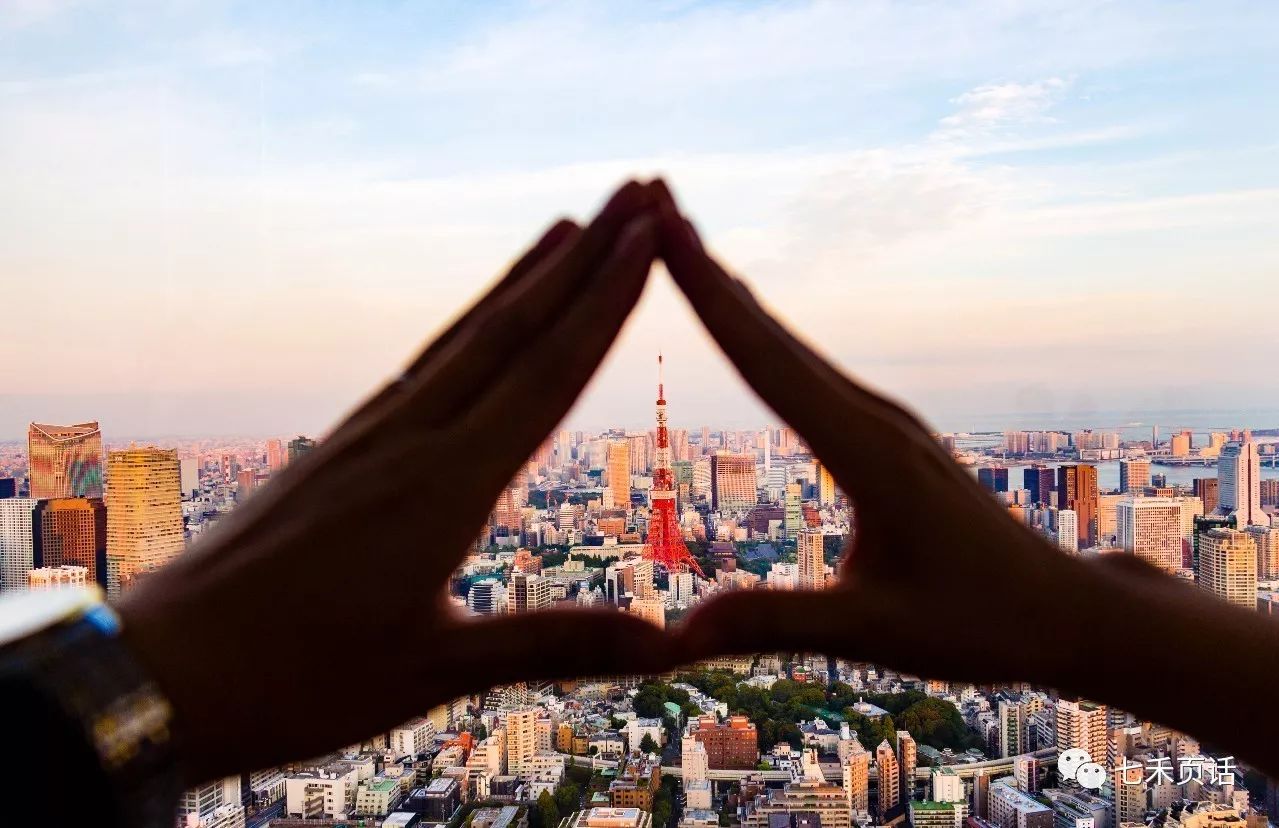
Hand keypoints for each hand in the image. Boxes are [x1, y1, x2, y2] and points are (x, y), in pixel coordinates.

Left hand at [115, 181, 678, 782]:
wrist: (161, 673)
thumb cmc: (293, 682)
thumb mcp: (432, 670)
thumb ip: (553, 645)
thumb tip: (669, 645)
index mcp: (440, 487)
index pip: (544, 375)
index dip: (604, 305)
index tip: (648, 239)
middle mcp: (406, 440)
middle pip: (511, 330)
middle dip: (584, 261)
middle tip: (637, 195)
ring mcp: (367, 437)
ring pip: (464, 337)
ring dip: (526, 278)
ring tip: (571, 226)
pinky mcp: (339, 449)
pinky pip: (424, 365)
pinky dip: (470, 325)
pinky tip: (480, 320)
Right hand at [652, 181, 1278, 778]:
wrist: (1063, 611)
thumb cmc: (980, 625)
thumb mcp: (873, 633)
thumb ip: (774, 626)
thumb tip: (676, 638)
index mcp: (866, 451)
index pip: (767, 359)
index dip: (708, 294)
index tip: (664, 230)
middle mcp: (872, 416)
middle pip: (772, 330)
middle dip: (707, 263)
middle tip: (653, 197)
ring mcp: (881, 419)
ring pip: (790, 342)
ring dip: (730, 289)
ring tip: (678, 240)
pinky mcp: (883, 432)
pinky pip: (807, 367)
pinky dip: (761, 331)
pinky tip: (744, 318)